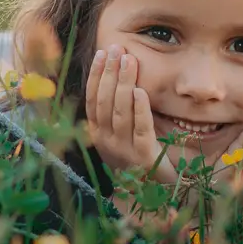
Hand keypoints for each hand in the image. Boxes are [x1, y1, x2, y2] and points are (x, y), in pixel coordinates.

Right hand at [85, 45, 177, 183]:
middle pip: (105, 101)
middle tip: (118, 49)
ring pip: (120, 112)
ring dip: (124, 83)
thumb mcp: (118, 134)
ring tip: (129, 60)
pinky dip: (139, 109)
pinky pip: (140, 129)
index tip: (102, 52)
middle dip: (111, 72)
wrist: (150, 194)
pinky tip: (140, 91)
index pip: (92, 99)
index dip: (97, 75)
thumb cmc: (134, 158)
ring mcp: (123, 150)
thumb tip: (114, 74)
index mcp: (97, 134)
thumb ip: (114, 110)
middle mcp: (105, 141)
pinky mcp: (143, 157)